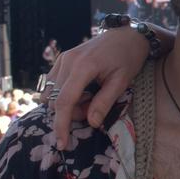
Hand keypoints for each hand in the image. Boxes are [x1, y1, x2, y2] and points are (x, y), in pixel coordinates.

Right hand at [46, 27, 152, 145]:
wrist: (127, 35)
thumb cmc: (128, 58)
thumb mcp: (122, 81)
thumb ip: (105, 102)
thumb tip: (91, 123)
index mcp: (83, 66)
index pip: (64, 101)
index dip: (61, 125)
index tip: (63, 144)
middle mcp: (67, 61)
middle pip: (55, 100)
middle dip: (71, 113)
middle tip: (94, 108)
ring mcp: (62, 59)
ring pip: (51, 94)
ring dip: (66, 104)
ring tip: (90, 98)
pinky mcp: (62, 59)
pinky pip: (53, 84)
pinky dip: (64, 94)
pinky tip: (83, 91)